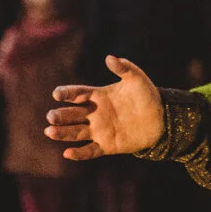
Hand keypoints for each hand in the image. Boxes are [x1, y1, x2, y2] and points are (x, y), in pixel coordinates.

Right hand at [46, 56, 161, 159]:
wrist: (160, 119)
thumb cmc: (147, 96)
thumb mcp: (137, 79)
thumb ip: (124, 68)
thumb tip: (109, 58)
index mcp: (98, 96)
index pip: (78, 93)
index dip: (67, 93)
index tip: (57, 94)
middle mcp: (94, 114)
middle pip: (72, 115)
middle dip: (60, 115)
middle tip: (51, 117)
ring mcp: (99, 130)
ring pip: (76, 132)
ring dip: (62, 133)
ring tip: (49, 131)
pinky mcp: (106, 145)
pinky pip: (90, 151)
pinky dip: (79, 153)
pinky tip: (68, 153)